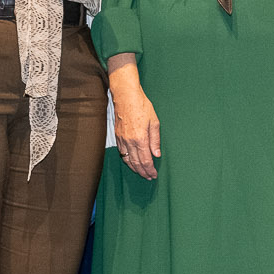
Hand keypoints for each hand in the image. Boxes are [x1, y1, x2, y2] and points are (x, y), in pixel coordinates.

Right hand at [108, 64, 160, 179]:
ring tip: (141, 173)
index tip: (154, 175)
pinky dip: (127, 160)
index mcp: (140, 139)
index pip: (145, 160)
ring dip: (134, 168)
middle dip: (143, 172)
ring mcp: (121, 140)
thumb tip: (156, 154)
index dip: (150, 170)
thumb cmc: (142, 106)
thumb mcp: (154, 122)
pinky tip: (131, 162)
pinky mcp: (117, 136)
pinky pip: (121, 153)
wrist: (126, 96)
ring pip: (127, 160)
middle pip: (136, 163)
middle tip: (149, 177)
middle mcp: (129, 142)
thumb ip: (155, 140)